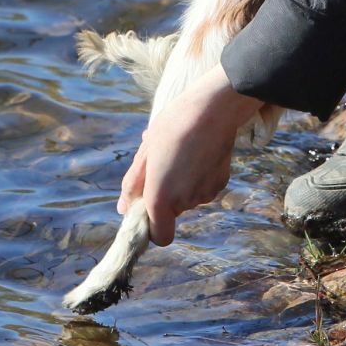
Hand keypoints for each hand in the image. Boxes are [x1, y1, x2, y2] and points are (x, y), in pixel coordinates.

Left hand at [117, 63, 263, 246]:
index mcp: (161, 198)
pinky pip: (203, 188)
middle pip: (172, 212)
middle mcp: (185, 203)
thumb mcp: (145, 153)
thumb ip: (133, 186)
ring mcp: (205, 194)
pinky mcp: (221, 183)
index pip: (160, 237)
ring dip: (182, 184)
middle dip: (166, 195)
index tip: (148, 206)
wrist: (212, 109)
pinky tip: (198, 153)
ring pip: (188, 199)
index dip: (152, 227)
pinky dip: (198, 177)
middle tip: (163, 163)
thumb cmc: (172, 127)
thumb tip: (124, 209)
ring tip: (181, 153)